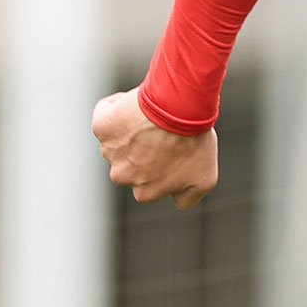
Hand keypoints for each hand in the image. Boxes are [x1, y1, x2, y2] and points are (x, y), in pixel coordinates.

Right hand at [92, 89, 219, 210]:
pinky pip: (106, 117)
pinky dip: (117, 109)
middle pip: (130, 164)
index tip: (171, 148)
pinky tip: (137, 104)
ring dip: (132, 131)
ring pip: (118, 142)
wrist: (180, 108)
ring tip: (153, 117)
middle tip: (163, 132)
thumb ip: (186, 198)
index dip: (162, 163)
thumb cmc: (194, 141)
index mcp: (144, 192)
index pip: (150, 182)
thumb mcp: (204, 179)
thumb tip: (176, 201)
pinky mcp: (101, 127)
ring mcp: (109, 151)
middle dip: (143, 150)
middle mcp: (122, 176)